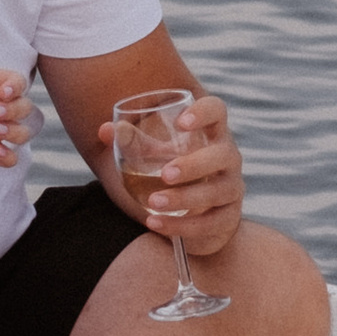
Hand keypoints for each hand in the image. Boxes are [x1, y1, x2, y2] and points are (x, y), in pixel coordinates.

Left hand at [101, 90, 242, 257]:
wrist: (193, 216)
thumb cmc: (170, 173)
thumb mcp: (151, 155)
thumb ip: (128, 141)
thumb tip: (105, 130)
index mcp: (210, 132)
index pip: (216, 110)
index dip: (204, 112)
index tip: (181, 122)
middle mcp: (227, 157)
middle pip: (223, 154)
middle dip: (194, 164)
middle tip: (164, 174)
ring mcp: (232, 188)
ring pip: (218, 191)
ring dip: (185, 198)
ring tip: (153, 202)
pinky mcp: (228, 218)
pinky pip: (210, 223)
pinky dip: (181, 225)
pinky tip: (155, 223)